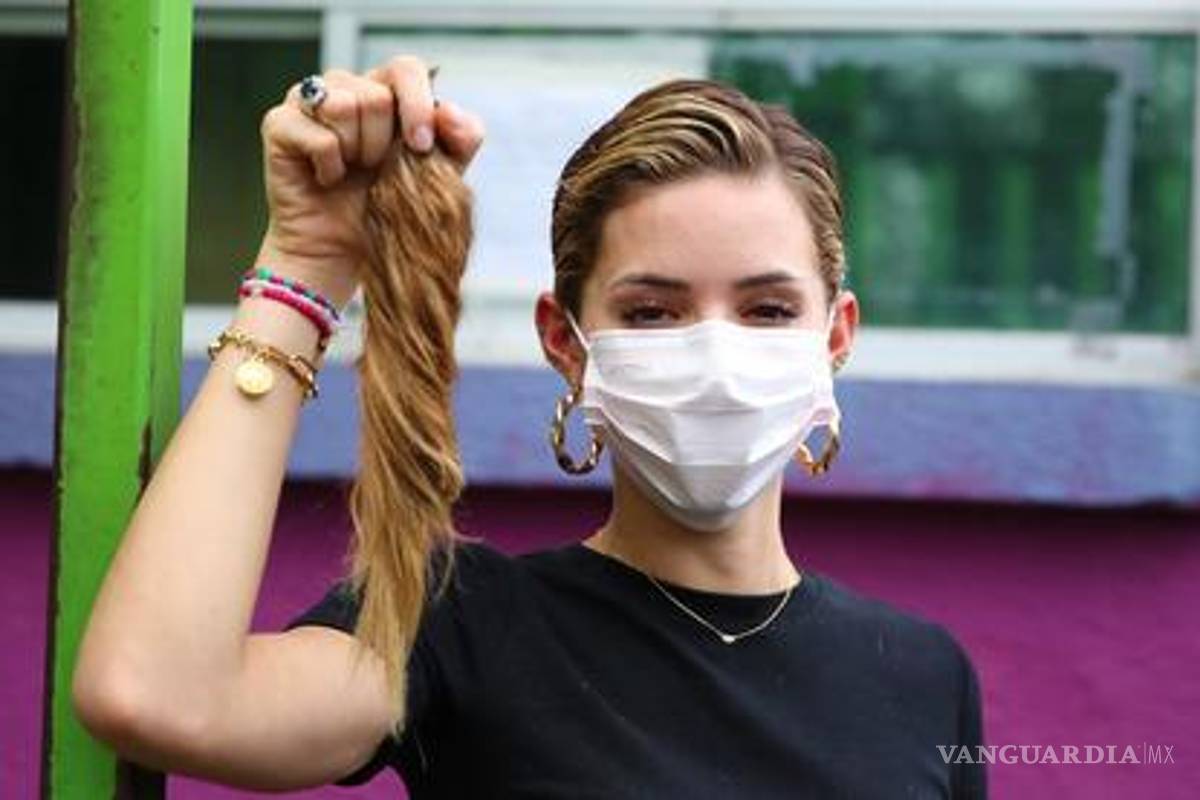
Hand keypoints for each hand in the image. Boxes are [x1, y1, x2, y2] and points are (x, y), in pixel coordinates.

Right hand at [255, 55, 484, 308]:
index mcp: (383, 91)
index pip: (405, 68)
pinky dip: (329, 167)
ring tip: (350, 171)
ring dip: (356, 152)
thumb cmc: (388, 211)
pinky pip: (318, 136)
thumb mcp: (440, 176)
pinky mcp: (278, 123)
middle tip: (374, 169)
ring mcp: (306, 101)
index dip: (417, 105)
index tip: (420, 147)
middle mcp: (344, 87)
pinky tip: (326, 179)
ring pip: (345, 105)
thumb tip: (450, 112)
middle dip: (384, 144)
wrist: (342, 252)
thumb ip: (460, 140)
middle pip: (376, 94)